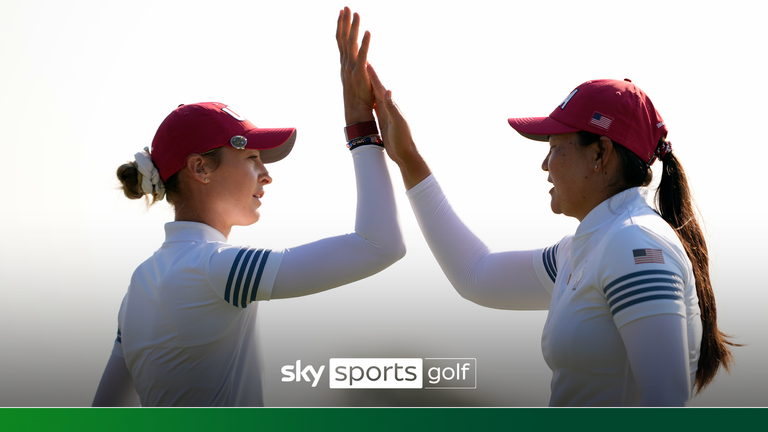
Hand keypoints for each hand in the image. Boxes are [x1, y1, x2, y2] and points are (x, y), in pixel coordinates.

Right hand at [336, 7, 374, 124]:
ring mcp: (351, 67)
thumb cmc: (358, 96)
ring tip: (355, 13)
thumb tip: (360, 58)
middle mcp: (346, 63)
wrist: (356, 111)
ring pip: (350, 43)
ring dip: (353, 27)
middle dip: (344, 21)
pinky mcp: (360, 73)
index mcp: (345, 62)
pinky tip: (368, 31)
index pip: (341, 40)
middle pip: (343, 38)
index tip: (341, 12)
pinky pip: (363, 55)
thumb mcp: (355, 77)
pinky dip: (365, 43)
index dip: (341, 26)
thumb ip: (356, 66)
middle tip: (346, 6)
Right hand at [368, 64, 430, 189]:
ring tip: (362, 77)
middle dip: (369, 77)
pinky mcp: (382, 121)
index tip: (366, 62)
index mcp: (390, 106)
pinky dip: (368, 101)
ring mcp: (385, 114)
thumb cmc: (403, 139)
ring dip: (368, 87)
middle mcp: (387, 107)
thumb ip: (392, 107)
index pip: (379, 87)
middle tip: (362, 64)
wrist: (405, 153)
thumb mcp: (397, 122)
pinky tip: (365, 98)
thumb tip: (389, 91)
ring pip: (373, 97)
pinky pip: (373, 108)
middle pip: (375, 89)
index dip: (372, 75)